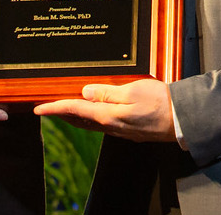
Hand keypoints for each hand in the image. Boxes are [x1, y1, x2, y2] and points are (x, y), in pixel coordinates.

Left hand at [35, 78, 174, 141]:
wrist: (182, 120)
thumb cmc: (161, 102)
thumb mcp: (133, 90)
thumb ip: (108, 92)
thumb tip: (86, 92)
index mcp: (108, 115)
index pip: (75, 110)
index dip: (55, 108)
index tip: (38, 109)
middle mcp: (111, 126)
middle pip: (79, 119)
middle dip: (62, 114)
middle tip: (48, 108)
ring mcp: (121, 130)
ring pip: (90, 124)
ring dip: (76, 116)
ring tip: (66, 108)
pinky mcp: (130, 130)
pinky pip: (103, 125)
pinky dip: (91, 118)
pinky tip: (94, 112)